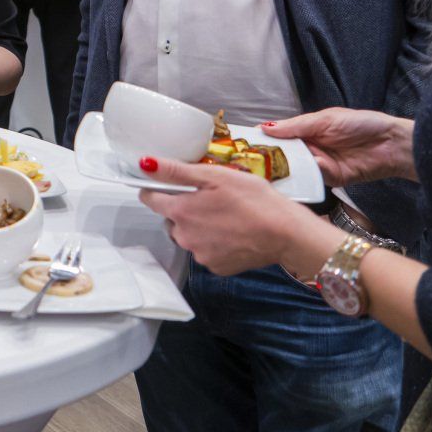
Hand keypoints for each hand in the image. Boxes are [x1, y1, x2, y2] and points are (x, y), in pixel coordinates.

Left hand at [138, 157, 331, 275]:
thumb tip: (146, 164)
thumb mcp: (214, 176)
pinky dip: (215, 243)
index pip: (150, 199)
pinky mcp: (217, 267)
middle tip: (209, 199)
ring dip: (199, 227)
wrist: (285, 233)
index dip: (156, 189)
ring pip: (189, 237)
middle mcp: (185, 237)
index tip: (167, 184)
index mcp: (181, 212)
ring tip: (224, 216)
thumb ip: (176, 171)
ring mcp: (201, 255)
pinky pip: (206, 252)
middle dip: (183, 209)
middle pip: (171, 219)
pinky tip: (232, 232)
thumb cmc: (254, 201)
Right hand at [260, 109, 416, 185]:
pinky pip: (315, 178)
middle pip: (284, 155)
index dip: (264, 139)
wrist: (391, 144)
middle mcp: (310, 149)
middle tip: (252, 160)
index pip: (279, 136)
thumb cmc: (361, 124)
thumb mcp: (325, 120)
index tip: (245, 143)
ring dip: (288, 167)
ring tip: (272, 167)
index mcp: (306, 131)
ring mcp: (320, 165)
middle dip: (271, 157)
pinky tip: (305, 168)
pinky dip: (310, 173)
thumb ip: (296, 126)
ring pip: (297, 168)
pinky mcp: (332, 179)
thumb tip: (265, 128)